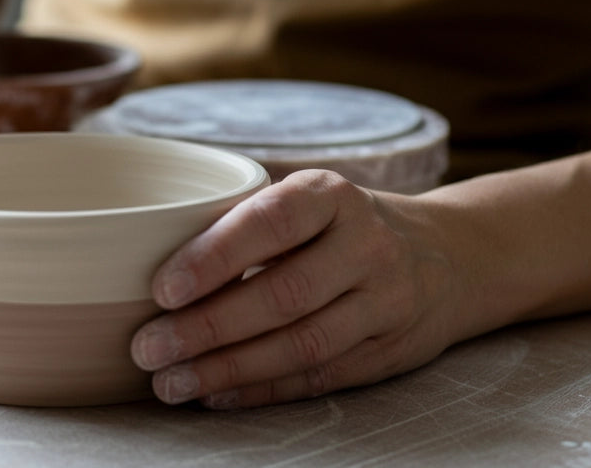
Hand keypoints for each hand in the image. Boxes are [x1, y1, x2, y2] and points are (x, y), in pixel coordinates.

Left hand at [130, 170, 463, 408]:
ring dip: (227, 369)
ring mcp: (384, 302)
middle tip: (147, 347)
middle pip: (281, 295)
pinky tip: (215, 395)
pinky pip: (317, 376)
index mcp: (332, 196)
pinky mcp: (388, 351)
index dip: (215, 257)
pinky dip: (261, 390)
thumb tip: (144, 243)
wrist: (446, 256)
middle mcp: (366, 245)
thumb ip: (244, 215)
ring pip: (300, 344)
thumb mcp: (307, 197)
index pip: (271, 222)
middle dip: (206, 328)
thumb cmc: (340, 224)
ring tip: (169, 383)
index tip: (162, 288)